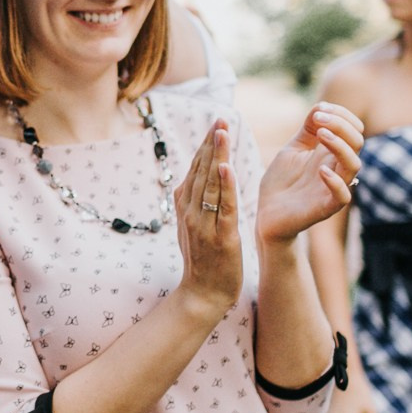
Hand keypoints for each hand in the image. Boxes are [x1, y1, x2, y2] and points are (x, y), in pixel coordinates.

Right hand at [172, 121, 242, 323]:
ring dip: (216, 156)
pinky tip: (227, 167)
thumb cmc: (203, 259)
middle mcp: (190, 211)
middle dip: (211, 143)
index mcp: (185, 205)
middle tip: (220, 119)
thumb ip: (194, 200)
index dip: (206, 145)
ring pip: (210, 183)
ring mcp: (204, 224)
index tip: (216, 123)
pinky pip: (223, 207)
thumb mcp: (193, 224)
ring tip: (223, 133)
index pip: (195, 168)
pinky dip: (225, 186)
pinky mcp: (220, 237)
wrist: (203, 293)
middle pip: (201, 170)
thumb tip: (196, 175)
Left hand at [258, 102, 363, 243]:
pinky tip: (320, 170)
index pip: (354, 129)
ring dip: (340, 146)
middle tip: (318, 118)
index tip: (320, 109)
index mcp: (332, 153)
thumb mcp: (294, 148)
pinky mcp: (326, 207)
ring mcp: (333, 188)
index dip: (342, 115)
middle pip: (357, 142)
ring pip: (354, 166)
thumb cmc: (282, 181)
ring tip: (322, 134)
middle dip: (341, 125)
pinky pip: (343, 196)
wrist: (266, 213)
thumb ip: (308, 129)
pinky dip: (335, 182)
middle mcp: (337, 168)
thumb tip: (322, 106)